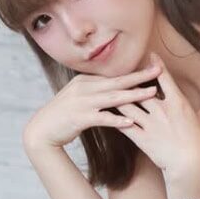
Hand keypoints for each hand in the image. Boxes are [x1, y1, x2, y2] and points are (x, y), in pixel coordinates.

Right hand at [22, 65, 161, 149]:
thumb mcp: (78, 96)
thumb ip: (95, 90)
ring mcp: (82, 102)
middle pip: (117, 81)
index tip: (152, 68)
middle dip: (139, 76)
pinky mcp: (79, 118)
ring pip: (113, 98)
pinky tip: (131, 122)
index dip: (134, 73)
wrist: (41, 130)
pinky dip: (117, 120)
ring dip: (134, 95)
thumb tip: (114, 86)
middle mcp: (85, 88)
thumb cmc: (63, 114)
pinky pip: (102, 118)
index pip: (114, 76)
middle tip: (158, 70)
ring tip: (152, 93)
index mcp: (86, 81)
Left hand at [115, 52, 199, 174]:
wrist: (189, 165)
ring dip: (119, 98)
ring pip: (128, 105)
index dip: (157, 65)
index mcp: (178, 103)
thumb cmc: (199, 145)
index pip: (165, 79)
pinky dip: (116, 119)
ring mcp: (150, 123)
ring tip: (110, 91)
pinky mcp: (142, 138)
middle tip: (124, 74)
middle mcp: (161, 109)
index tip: (151, 56)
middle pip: (141, 89)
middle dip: (132, 81)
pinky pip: (125, 126)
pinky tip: (108, 114)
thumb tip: (199, 110)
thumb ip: (198, 115)